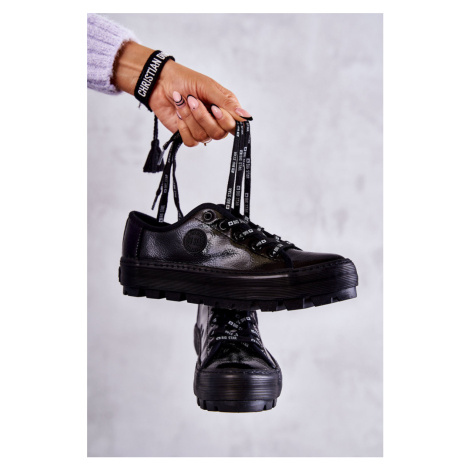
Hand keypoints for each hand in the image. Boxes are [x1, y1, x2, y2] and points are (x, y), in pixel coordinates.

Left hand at [113, 42, 251, 146]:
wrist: (160, 83)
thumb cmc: (185, 80)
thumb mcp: (208, 87)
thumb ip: (227, 103)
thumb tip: (246, 117)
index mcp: (226, 109)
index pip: (234, 126)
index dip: (225, 121)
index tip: (214, 108)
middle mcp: (216, 122)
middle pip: (218, 134)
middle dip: (203, 117)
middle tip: (192, 100)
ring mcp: (202, 130)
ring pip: (203, 137)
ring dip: (190, 118)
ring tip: (182, 103)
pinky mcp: (188, 135)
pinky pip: (191, 141)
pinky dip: (183, 128)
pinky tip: (179, 114)